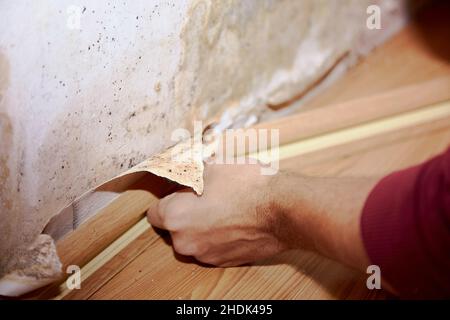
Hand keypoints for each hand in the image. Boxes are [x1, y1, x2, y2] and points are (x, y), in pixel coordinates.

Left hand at [147, 163, 286, 266]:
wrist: (285, 209)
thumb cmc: (249, 186)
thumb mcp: (213, 165)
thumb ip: (189, 170)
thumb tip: (182, 168)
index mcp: (177, 218)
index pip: (154, 212)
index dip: (167, 198)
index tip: (179, 191)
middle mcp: (187, 242)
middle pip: (174, 227)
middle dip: (185, 212)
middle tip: (205, 194)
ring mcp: (207, 255)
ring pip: (194, 237)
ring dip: (202, 224)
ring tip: (224, 205)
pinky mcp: (227, 261)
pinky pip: (213, 246)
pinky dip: (219, 235)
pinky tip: (235, 218)